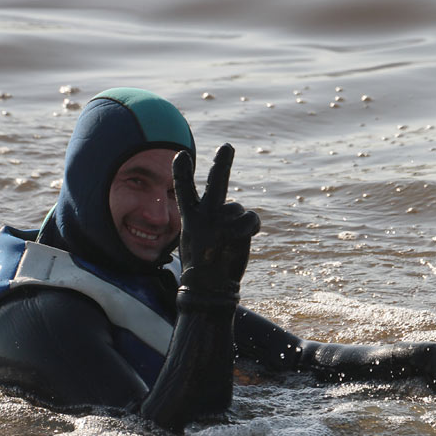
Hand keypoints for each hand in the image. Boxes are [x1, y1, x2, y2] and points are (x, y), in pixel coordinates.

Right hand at [173, 144, 260, 301]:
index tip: (182, 155)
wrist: (207, 289)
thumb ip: (210, 218)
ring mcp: (219, 223)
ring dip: (241, 222)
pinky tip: (244, 240)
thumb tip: (236, 209)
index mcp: (190, 218)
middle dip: (222, 164)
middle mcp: (203, 217)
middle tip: (227, 146)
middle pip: (215, 184)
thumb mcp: (197, 237)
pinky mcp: (235, 231)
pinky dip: (253, 226)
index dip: (182, 172)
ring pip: (239, 209)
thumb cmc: (203, 264)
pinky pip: (251, 219)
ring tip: (230, 242)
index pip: (184, 190)